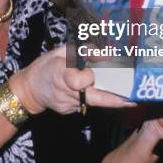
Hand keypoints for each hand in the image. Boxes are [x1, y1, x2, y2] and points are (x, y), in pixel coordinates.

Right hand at [10, 46, 135, 114]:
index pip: (79, 81)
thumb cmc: (44, 67)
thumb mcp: (58, 52)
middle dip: (115, 99)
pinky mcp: (69, 111)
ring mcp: (68, 105)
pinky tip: (87, 90)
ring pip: (92, 100)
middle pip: (95, 99)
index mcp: (61, 74)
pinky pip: (85, 103)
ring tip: (119, 92)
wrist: (28, 91)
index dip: (88, 77)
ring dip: (104, 95)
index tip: (90, 72)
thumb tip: (105, 53)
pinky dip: (90, 96)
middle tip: (133, 99)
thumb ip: (82, 51)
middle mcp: (66, 92)